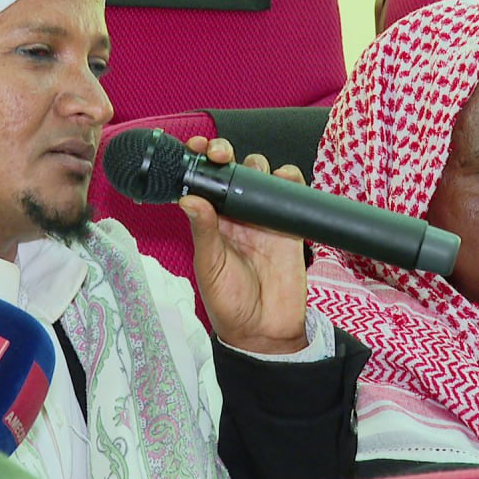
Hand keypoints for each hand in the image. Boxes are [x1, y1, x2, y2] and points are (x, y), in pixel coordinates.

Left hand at [180, 136, 308, 353]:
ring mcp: (263, 217)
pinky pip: (291, 193)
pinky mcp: (290, 225)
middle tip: (218, 154)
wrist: (265, 331)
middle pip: (230, 171)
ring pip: (260, 175)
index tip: (193, 148)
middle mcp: (235, 214)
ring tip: (251, 168)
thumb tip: (188, 198)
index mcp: (210, 221)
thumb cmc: (229, 302)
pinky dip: (289, 179)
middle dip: (224, 153)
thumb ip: (203, 232)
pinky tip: (282, 178)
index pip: (201, 182)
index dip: (197, 162)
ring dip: (256, 163)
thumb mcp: (210, 266)